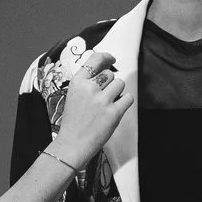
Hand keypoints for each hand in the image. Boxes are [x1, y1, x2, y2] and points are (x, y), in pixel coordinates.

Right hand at [51, 49, 134, 165]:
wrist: (72, 144)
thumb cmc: (73, 121)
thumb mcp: (73, 95)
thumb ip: (87, 83)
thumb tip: (106, 69)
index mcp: (77, 82)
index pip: (95, 59)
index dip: (106, 57)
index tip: (112, 60)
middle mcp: (89, 88)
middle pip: (110, 74)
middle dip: (110, 84)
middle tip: (102, 98)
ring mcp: (102, 100)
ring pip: (120, 84)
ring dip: (117, 93)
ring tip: (107, 105)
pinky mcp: (114, 113)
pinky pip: (128, 98)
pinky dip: (125, 103)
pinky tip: (115, 110)